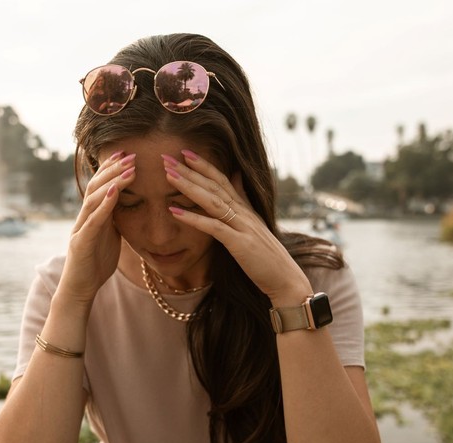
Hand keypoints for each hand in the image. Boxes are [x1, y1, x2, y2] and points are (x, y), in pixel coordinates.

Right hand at [58, 151, 135, 305]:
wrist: (79, 289)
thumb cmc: (95, 264)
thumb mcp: (110, 236)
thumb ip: (115, 219)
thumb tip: (128, 204)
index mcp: (93, 215)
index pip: (101, 186)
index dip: (112, 168)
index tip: (127, 153)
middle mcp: (84, 217)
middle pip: (96, 186)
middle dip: (113, 169)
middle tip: (131, 154)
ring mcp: (81, 228)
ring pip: (94, 198)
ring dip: (112, 182)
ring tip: (128, 169)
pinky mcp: (81, 242)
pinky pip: (93, 221)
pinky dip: (104, 205)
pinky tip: (114, 192)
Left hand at [163, 150, 312, 303]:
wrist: (285, 279)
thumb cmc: (267, 257)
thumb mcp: (255, 223)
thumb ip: (244, 199)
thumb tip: (236, 175)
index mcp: (245, 208)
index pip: (222, 180)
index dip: (204, 165)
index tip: (184, 152)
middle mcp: (244, 213)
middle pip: (214, 185)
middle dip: (189, 170)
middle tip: (166, 157)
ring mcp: (242, 226)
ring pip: (212, 200)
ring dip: (189, 186)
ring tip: (168, 175)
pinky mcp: (240, 244)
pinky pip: (213, 227)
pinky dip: (193, 218)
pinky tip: (174, 211)